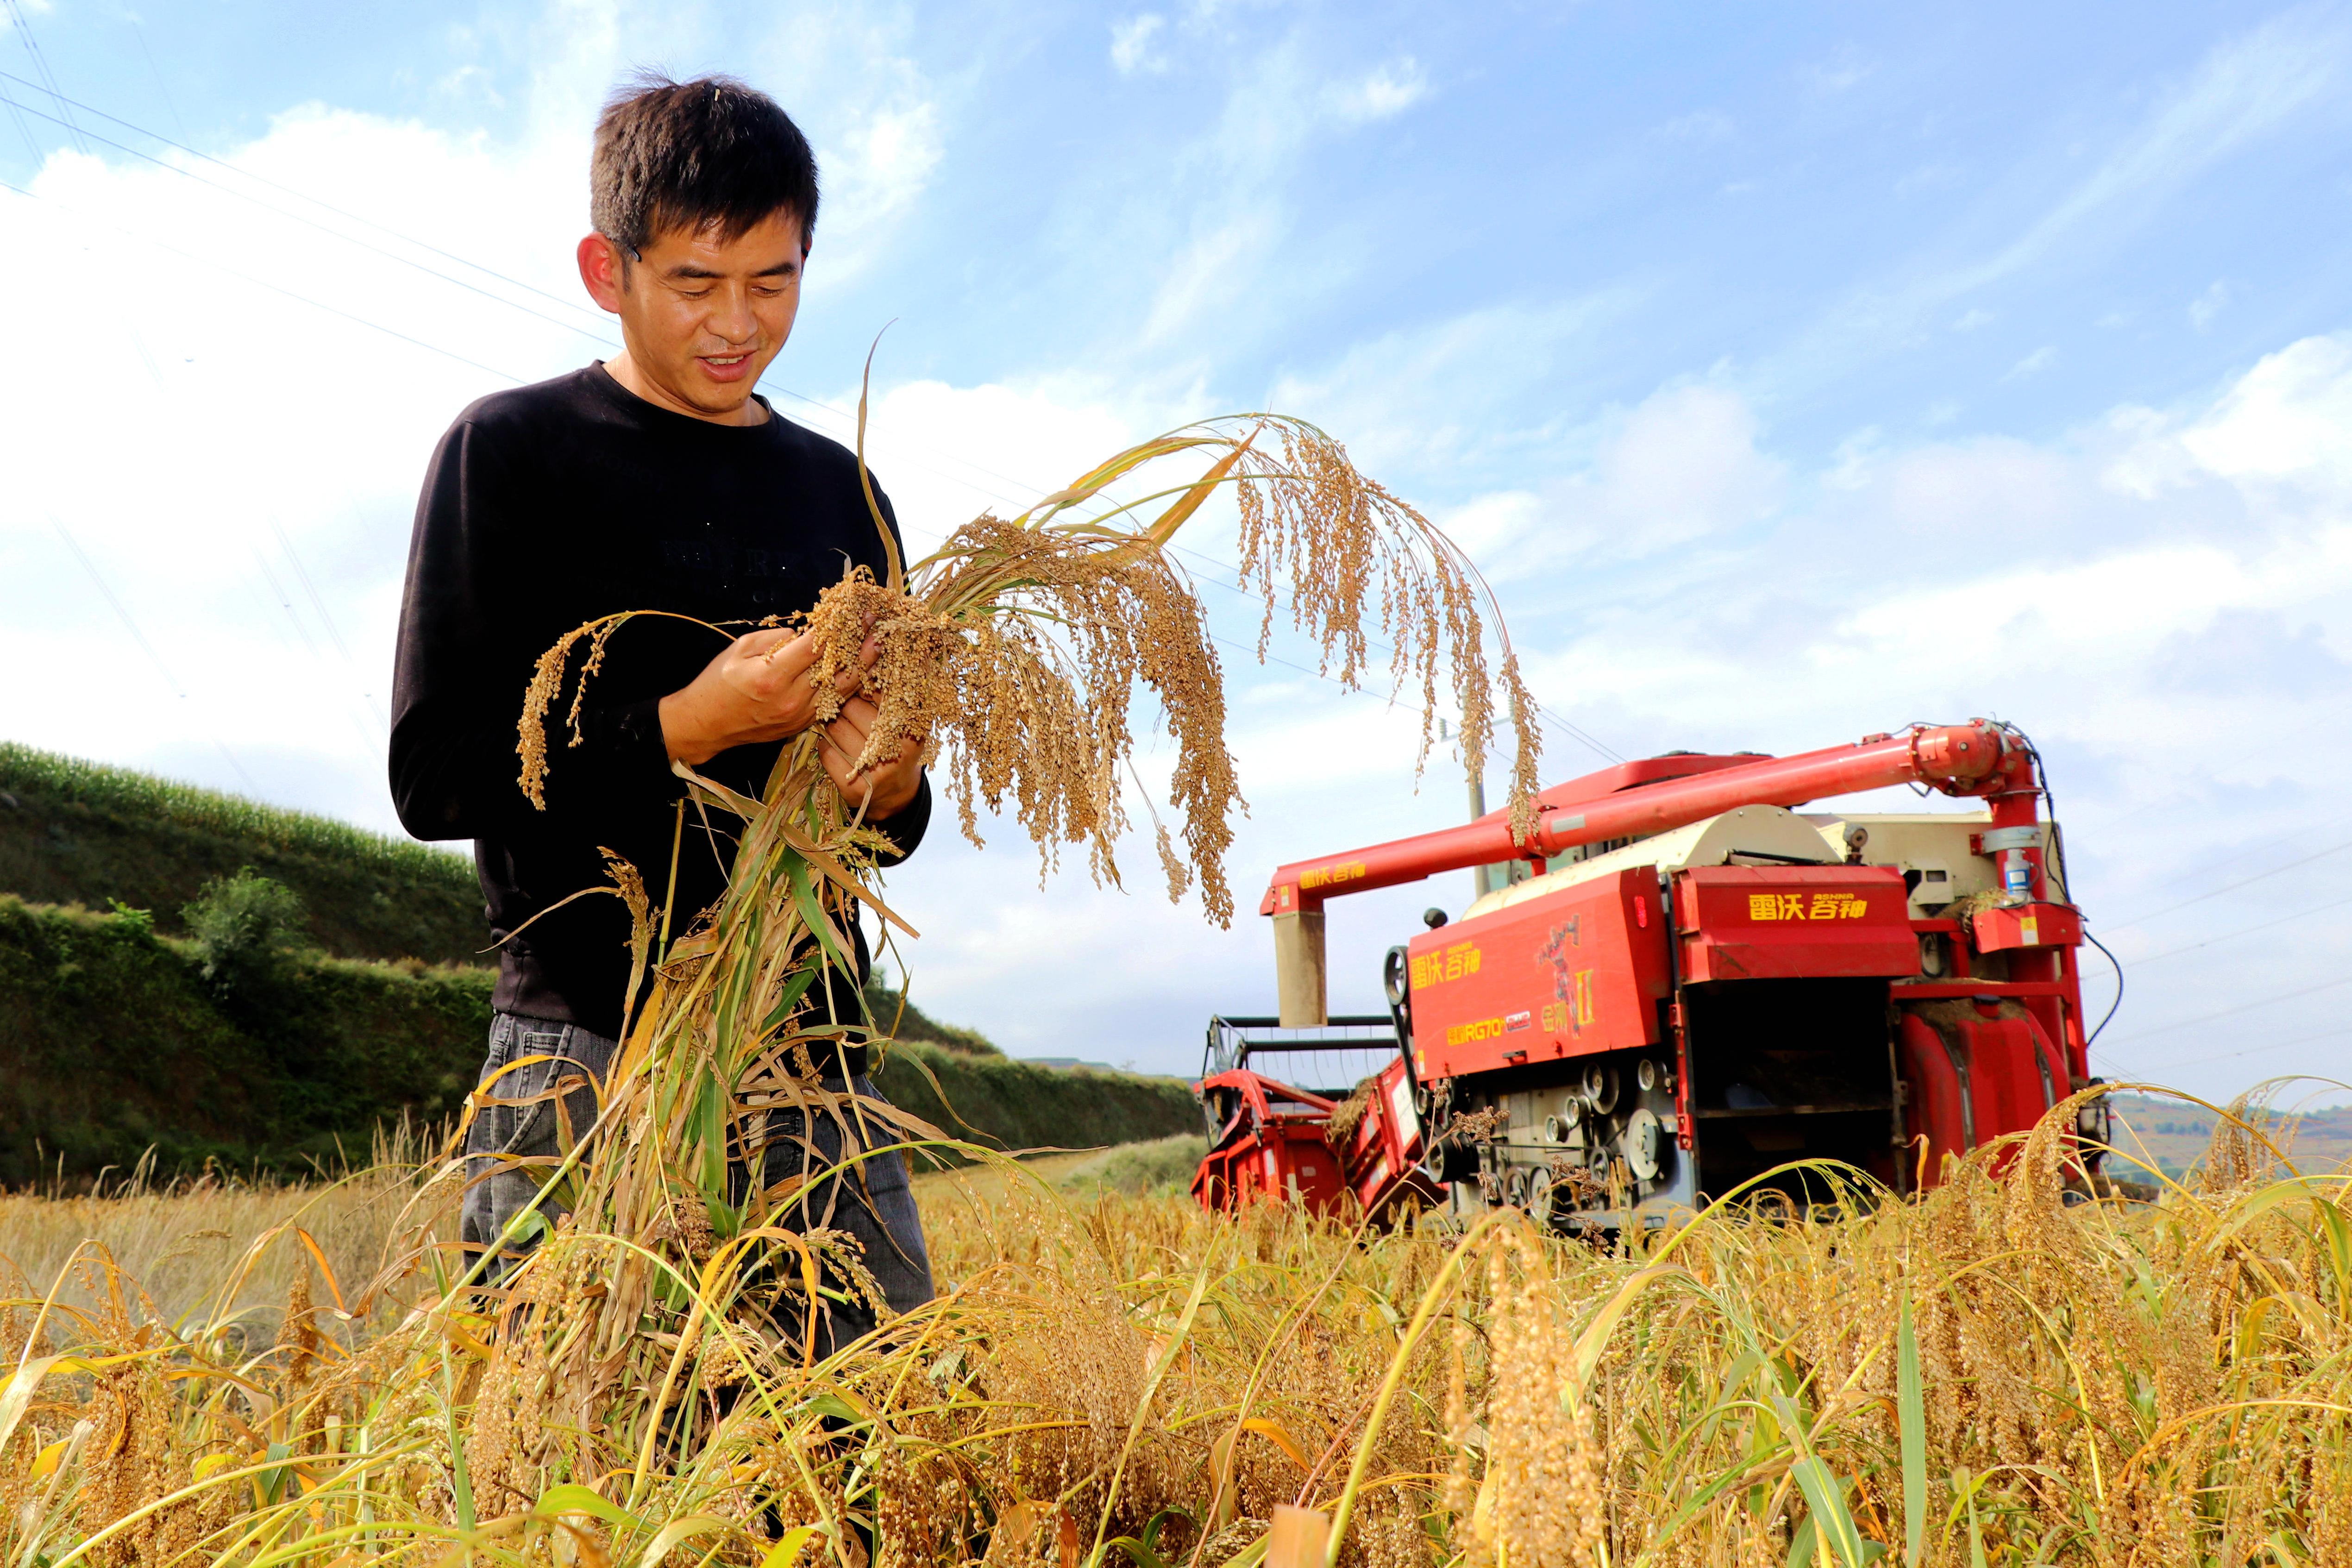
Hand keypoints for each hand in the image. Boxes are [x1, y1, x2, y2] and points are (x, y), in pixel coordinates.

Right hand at [659, 628, 873, 765]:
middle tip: (878, 629)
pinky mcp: (801, 725)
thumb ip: (775, 638)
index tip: (857, 612)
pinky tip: (859, 672)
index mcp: (773, 675)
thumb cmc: (717, 683)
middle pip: (837, 670)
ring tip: (878, 648)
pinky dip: (847, 687)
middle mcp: (791, 698)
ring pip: (841, 690)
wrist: (705, 725)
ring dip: (862, 668)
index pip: (817, 648)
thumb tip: (805, 633)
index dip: (841, 628)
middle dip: (861, 648)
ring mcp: (798, 715)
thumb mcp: (739, 650)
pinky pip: (832, 703)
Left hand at [818, 696, 925, 820]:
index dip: (864, 686)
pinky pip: (827, 751)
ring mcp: (874, 771)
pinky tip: (837, 747)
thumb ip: (888, 697)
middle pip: (852, 707)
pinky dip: (826, 745)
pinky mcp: (854, 787)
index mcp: (910, 729)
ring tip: (842, 728)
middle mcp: (895, 750)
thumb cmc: (896, 746)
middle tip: (847, 709)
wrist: (896, 792)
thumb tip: (863, 667)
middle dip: (845, 704)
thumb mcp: (903, 722)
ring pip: (836, 728)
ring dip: (834, 724)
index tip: (860, 688)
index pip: (878, 692)